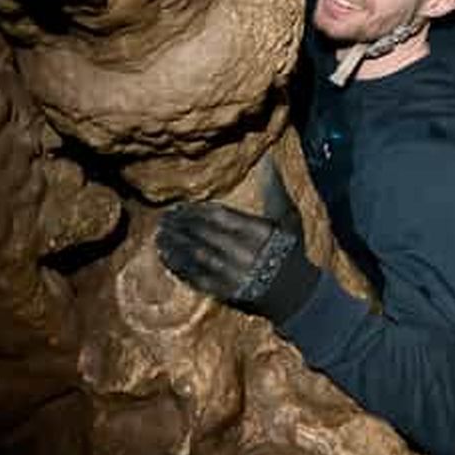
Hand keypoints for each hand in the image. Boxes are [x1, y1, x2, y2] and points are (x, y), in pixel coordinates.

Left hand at [156, 168, 318, 324]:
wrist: (294, 292)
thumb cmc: (288, 249)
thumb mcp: (287, 217)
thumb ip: (274, 189)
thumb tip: (269, 161)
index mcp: (257, 231)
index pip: (220, 216)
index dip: (197, 210)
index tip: (180, 206)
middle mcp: (243, 251)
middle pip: (204, 234)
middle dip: (182, 225)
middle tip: (164, 218)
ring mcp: (232, 273)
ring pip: (197, 255)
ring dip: (176, 245)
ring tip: (159, 236)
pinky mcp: (224, 291)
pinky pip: (197, 277)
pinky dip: (180, 267)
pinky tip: (167, 258)